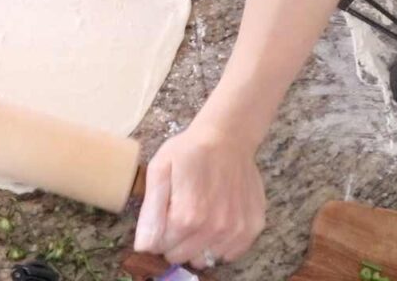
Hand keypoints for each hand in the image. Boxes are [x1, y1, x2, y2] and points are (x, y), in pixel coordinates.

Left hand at [133, 121, 265, 266]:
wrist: (228, 137)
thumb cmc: (190, 150)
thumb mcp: (160, 170)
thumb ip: (151, 211)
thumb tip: (144, 246)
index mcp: (188, 216)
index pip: (162, 248)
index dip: (157, 235)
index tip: (161, 218)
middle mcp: (214, 228)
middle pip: (183, 256)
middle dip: (175, 242)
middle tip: (178, 215)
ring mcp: (236, 230)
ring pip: (205, 258)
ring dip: (197, 245)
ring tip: (198, 217)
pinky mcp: (253, 228)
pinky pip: (229, 253)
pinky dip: (219, 244)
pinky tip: (215, 221)